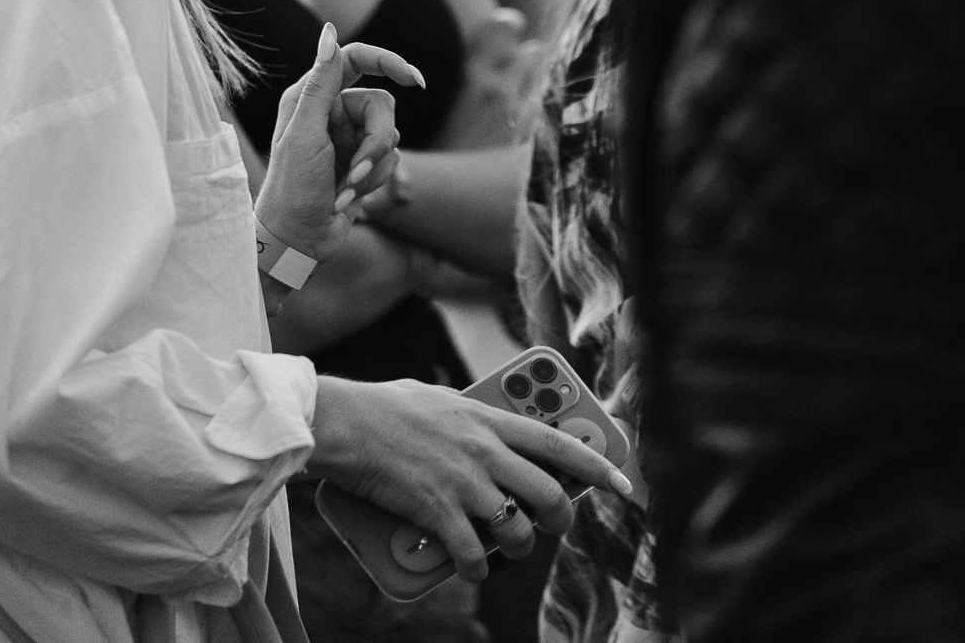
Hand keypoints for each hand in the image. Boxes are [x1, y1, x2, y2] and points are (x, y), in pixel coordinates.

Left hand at [256, 24, 422, 261]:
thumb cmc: (292, 187)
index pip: (356, 59)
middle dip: (376, 140)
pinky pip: (390, 159)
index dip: (389, 62)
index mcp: (312, 96)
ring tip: (347, 187)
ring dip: (372, 165)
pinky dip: (374, 179)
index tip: (416, 80)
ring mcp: (348, 137)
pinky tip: (348, 197)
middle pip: (382, 104)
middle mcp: (332, 112)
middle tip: (357, 168)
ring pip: (390, 133)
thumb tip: (329, 31)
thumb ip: (321, 83)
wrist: (297, 241)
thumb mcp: (305, 133)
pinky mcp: (362, 162)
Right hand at [309, 375, 634, 581]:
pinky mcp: (437, 512)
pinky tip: (468, 565)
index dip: (597, 464)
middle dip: (560, 517)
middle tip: (556, 523)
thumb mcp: (439, 397)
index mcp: (487, 418)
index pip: (558, 442)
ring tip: (508, 546)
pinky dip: (474, 567)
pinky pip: (473, 555)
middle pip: (549, 493)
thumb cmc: (385, 407)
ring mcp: (463, 483)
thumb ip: (470, 415)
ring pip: (517, 531)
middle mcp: (484, 450)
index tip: (620, 481)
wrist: (344, 424)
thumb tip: (486, 428)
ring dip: (518, 547)